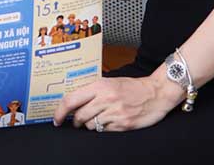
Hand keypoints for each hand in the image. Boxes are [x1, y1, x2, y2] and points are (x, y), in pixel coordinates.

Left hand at [53, 75, 184, 131]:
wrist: (156, 93)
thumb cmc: (132, 87)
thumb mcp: (110, 82)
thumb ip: (92, 90)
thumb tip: (73, 101)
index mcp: (99, 86)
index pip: (71, 100)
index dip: (60, 112)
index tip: (56, 119)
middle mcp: (106, 99)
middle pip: (79, 116)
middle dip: (76, 121)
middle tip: (78, 120)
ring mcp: (115, 113)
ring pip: (91, 126)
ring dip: (90, 125)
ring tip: (98, 118)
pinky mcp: (123, 125)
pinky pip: (104, 131)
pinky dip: (104, 128)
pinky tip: (110, 121)